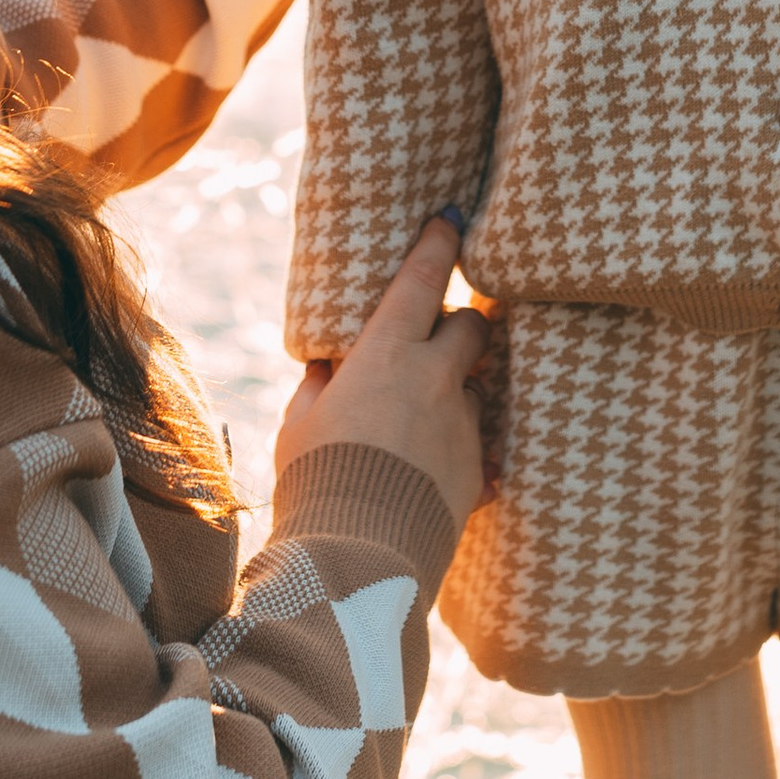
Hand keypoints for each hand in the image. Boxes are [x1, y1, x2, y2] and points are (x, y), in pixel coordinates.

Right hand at [277, 215, 487, 530]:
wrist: (359, 559)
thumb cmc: (315, 482)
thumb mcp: (299, 425)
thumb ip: (318, 388)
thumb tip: (326, 369)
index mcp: (387, 355)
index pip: (423, 280)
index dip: (439, 243)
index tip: (451, 219)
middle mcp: (436, 380)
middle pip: (473, 325)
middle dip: (461, 324)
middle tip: (437, 336)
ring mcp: (464, 426)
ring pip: (475, 387)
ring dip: (456, 391)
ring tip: (421, 420)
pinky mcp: (480, 470)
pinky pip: (477, 443)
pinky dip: (458, 445)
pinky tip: (431, 468)